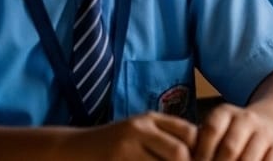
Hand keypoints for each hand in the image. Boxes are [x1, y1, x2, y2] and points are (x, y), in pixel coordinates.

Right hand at [72, 112, 197, 159]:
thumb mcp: (140, 132)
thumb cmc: (112, 144)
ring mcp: (124, 148)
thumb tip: (200, 149)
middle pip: (178, 152)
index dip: (199, 151)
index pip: (189, 132)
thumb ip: (166, 137)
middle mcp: (138, 129)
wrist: (72, 149)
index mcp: (150, 119)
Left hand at [190, 103, 272, 160]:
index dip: (200, 153)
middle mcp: (246, 119)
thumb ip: (199, 145)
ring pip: (247, 159)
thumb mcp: (214, 130)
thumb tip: (189, 160)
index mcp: (225, 112)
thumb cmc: (228, 134)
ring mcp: (264, 132)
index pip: (211, 130)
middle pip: (229, 148)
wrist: (266, 124)